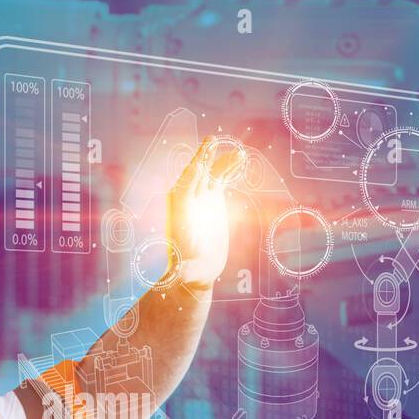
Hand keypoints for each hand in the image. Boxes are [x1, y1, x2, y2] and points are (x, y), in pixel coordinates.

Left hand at [166, 136, 243, 293]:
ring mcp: (201, 197)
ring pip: (211, 173)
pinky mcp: (214, 199)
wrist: (196, 270)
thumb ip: (181, 270)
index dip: (192, 174)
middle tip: (211, 142)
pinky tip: (240, 158)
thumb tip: (178, 276)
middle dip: (203, 158)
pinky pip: (221, 178)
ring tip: (239, 153)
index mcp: (177, 210)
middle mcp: (187, 199)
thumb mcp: (184, 271)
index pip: (183, 187)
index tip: (201, 163)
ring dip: (222, 161)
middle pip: (196, 173)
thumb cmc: (187, 271)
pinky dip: (229, 168)